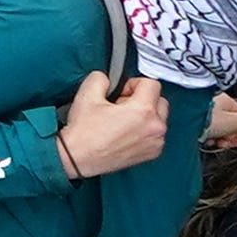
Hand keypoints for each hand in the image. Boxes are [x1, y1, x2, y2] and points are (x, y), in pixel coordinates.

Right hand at [56, 72, 172, 177]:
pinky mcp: (152, 153)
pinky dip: (145, 131)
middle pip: (159, 100)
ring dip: (145, 115)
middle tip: (121, 106)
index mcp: (143, 111)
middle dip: (142, 99)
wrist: (77, 158)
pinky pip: (155, 134)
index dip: (132, 84)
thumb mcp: (87, 94)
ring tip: (122, 122)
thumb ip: (102, 77)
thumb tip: (109, 79)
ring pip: (159, 118)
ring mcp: (155, 143)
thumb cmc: (83, 133)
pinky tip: (125, 134)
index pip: (152, 83)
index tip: (121, 93)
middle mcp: (155, 128)